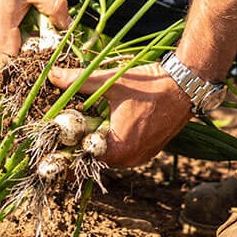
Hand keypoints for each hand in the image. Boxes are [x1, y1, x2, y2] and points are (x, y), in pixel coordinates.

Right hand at [0, 0, 69, 61]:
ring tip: (19, 14)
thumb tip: (69, 25)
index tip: (45, 39)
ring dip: (15, 39)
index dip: (37, 57)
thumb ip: (55, 7)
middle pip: (14, 59)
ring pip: (3, 51)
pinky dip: (3, 34)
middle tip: (35, 21)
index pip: (22, 66)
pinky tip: (7, 13)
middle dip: (28, 45)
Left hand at [49, 61, 192, 167]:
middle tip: (65, 126)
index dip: (65, 150)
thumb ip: (78, 81)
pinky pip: (123, 149)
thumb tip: (51, 75)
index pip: (81, 161)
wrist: (185, 86)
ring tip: (85, 120)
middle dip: (79, 143)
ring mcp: (141, 156)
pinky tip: (107, 120)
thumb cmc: (148, 86)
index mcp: (118, 150)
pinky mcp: (149, 149)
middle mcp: (129, 160)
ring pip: (109, 153)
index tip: (52, 140)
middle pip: (94, 158)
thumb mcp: (109, 82)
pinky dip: (113, 138)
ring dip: (96, 140)